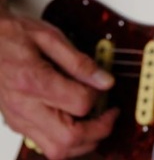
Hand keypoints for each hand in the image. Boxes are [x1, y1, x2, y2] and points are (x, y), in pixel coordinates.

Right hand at [0, 10, 116, 158]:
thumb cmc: (12, 35)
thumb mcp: (50, 38)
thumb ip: (79, 61)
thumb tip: (105, 80)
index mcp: (33, 81)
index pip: (79, 103)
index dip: (99, 96)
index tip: (104, 85)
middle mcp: (24, 106)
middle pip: (68, 139)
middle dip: (98, 131)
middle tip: (110, 115)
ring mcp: (19, 118)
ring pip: (56, 151)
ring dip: (83, 142)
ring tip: (96, 122)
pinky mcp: (17, 122)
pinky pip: (45, 145)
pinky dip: (67, 141)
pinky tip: (76, 123)